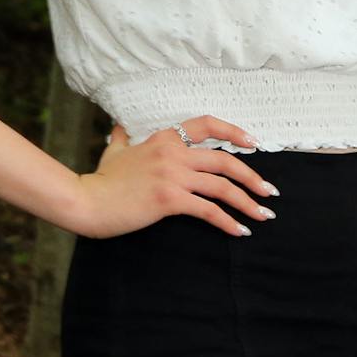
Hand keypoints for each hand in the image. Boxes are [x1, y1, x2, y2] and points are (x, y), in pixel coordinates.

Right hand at [70, 116, 276, 238]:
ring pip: (222, 186)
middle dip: (252, 177)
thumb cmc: (101, 179)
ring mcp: (172, 176)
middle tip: (269, 192)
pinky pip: (208, 210)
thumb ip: (122, 137)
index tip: (254, 144)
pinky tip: (239, 231)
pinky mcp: (170, 200)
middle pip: (225, 161)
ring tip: (263, 215)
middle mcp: (173, 153)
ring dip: (247, 202)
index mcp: (165, 138)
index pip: (207, 125)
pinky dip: (228, 222)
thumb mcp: (114, 151)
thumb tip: (119, 126)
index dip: (235, 132)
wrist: (87, 201)